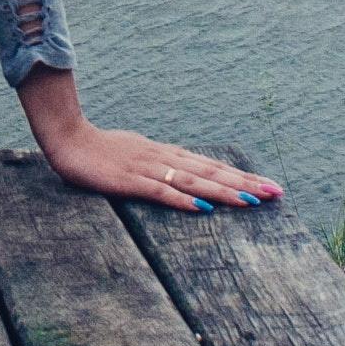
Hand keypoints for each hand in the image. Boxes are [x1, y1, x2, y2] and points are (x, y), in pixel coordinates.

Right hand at [17, 66, 277, 211]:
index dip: (242, 176)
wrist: (68, 138)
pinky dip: (183, 199)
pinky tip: (202, 208)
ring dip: (224, 191)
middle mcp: (165, 159)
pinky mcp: (129, 181)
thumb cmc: (101, 150)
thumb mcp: (138, 156)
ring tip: (251, 200)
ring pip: (194, 181)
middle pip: (212, 172)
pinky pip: (160, 192)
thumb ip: (162, 166)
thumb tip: (187, 178)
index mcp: (168, 154)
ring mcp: (148, 169)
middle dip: (246, 183)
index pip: (213, 166)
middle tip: (276, 193)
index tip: (269, 186)